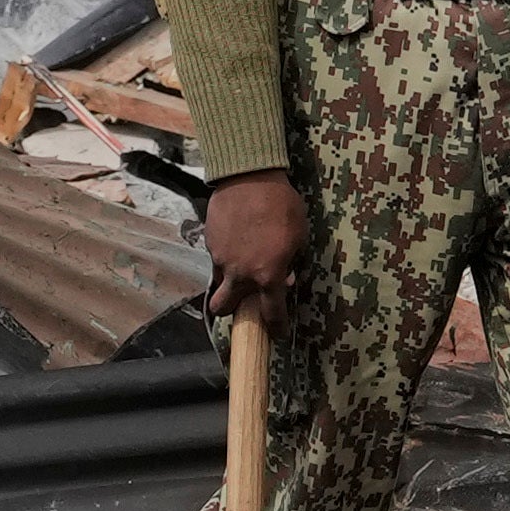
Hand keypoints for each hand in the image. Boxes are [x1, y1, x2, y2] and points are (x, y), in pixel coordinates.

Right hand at [202, 167, 306, 323]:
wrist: (250, 176)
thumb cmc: (282, 206)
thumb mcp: (299, 236)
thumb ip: (291, 262)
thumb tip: (284, 276)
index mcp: (267, 275)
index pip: (271, 314)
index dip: (275, 328)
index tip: (277, 334)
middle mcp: (240, 273)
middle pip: (224, 308)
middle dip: (231, 310)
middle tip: (243, 300)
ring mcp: (221, 258)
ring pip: (220, 280)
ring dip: (229, 278)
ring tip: (243, 258)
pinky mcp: (210, 242)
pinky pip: (217, 257)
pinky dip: (226, 253)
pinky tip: (238, 236)